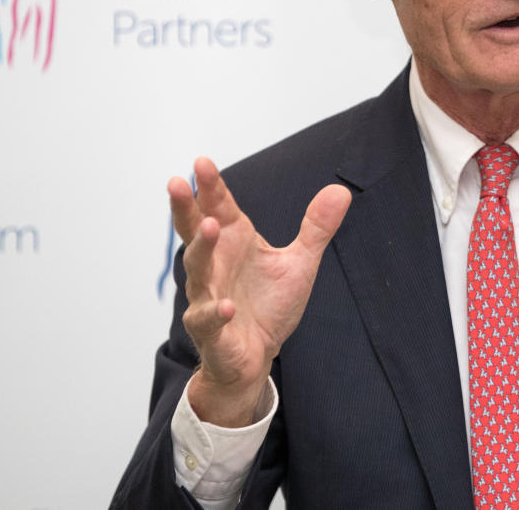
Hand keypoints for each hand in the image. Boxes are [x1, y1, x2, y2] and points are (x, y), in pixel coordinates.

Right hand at [172, 156, 350, 425]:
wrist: (258, 355)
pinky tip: (228, 305)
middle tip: (177, 182)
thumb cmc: (269, 305)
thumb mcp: (299, 262)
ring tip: (209, 226)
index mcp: (234, 242)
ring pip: (197, 270)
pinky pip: (208, 319)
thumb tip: (340, 191)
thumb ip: (316, 227)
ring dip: (201, 249)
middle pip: (194, 231)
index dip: (211, 186)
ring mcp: (209, 296)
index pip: (219, 208)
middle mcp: (216, 264)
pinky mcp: (212, 330)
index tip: (202, 162)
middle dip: (185, 207)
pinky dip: (216, 312)